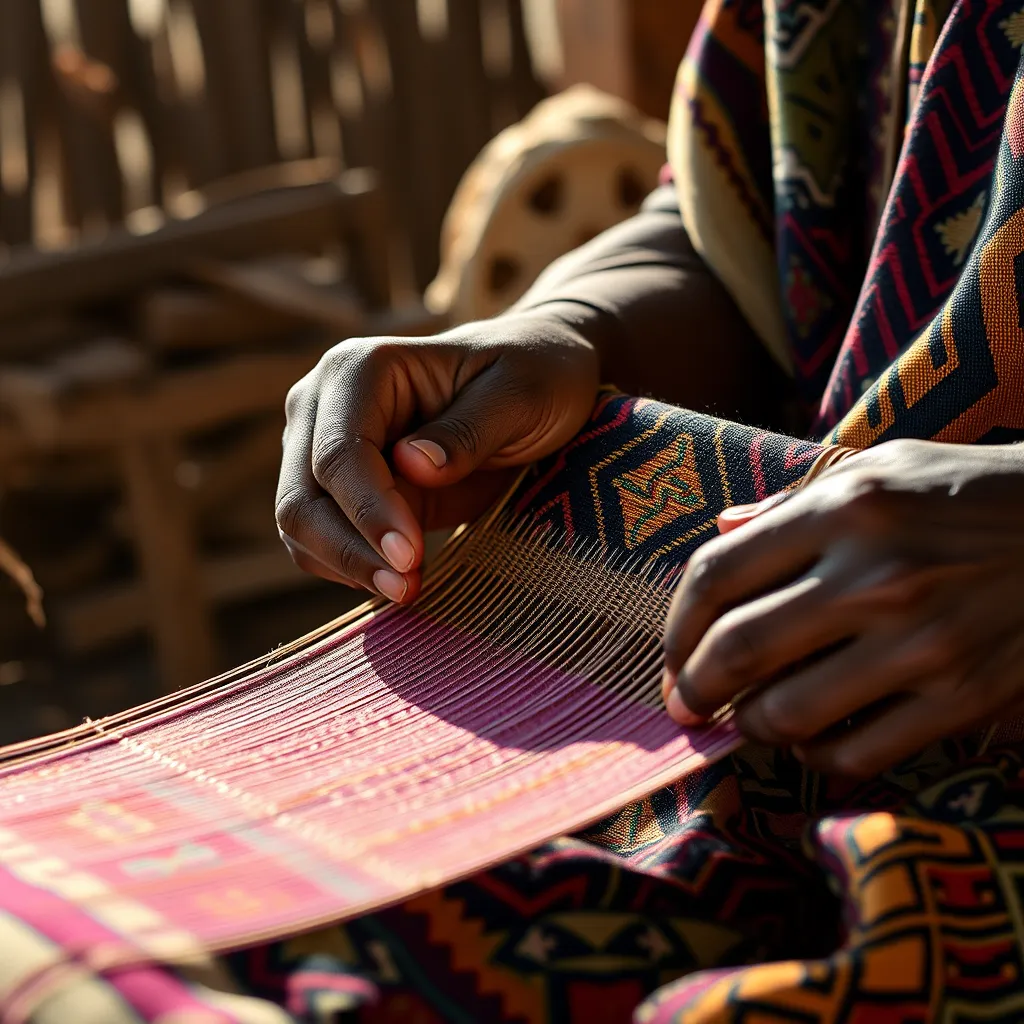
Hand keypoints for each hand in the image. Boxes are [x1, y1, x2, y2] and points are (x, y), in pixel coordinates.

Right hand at [277, 312, 598, 602]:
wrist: (535, 386)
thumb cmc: (534, 378)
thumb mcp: (521, 396)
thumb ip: (469, 430)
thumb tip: (412, 465)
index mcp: (360, 369)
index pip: (340, 452)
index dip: (369, 510)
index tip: (411, 556)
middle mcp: (323, 404)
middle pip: (302, 494)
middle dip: (349, 549)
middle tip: (408, 587)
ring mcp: (321, 447)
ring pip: (300, 523)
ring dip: (346, 566)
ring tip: (409, 589)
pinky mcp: (338, 489)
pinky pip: (318, 541)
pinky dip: (348, 568)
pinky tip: (398, 579)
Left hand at [661, 439, 1023, 776]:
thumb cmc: (970, 492)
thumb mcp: (880, 468)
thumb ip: (791, 502)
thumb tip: (720, 528)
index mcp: (844, 508)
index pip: (717, 574)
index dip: (676, 626)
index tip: (672, 654)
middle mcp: (877, 575)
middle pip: (739, 650)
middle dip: (694, 688)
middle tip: (686, 705)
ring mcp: (924, 642)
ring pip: (791, 713)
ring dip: (753, 726)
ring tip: (752, 718)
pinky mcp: (966, 697)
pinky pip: (860, 752)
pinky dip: (820, 756)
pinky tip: (815, 738)